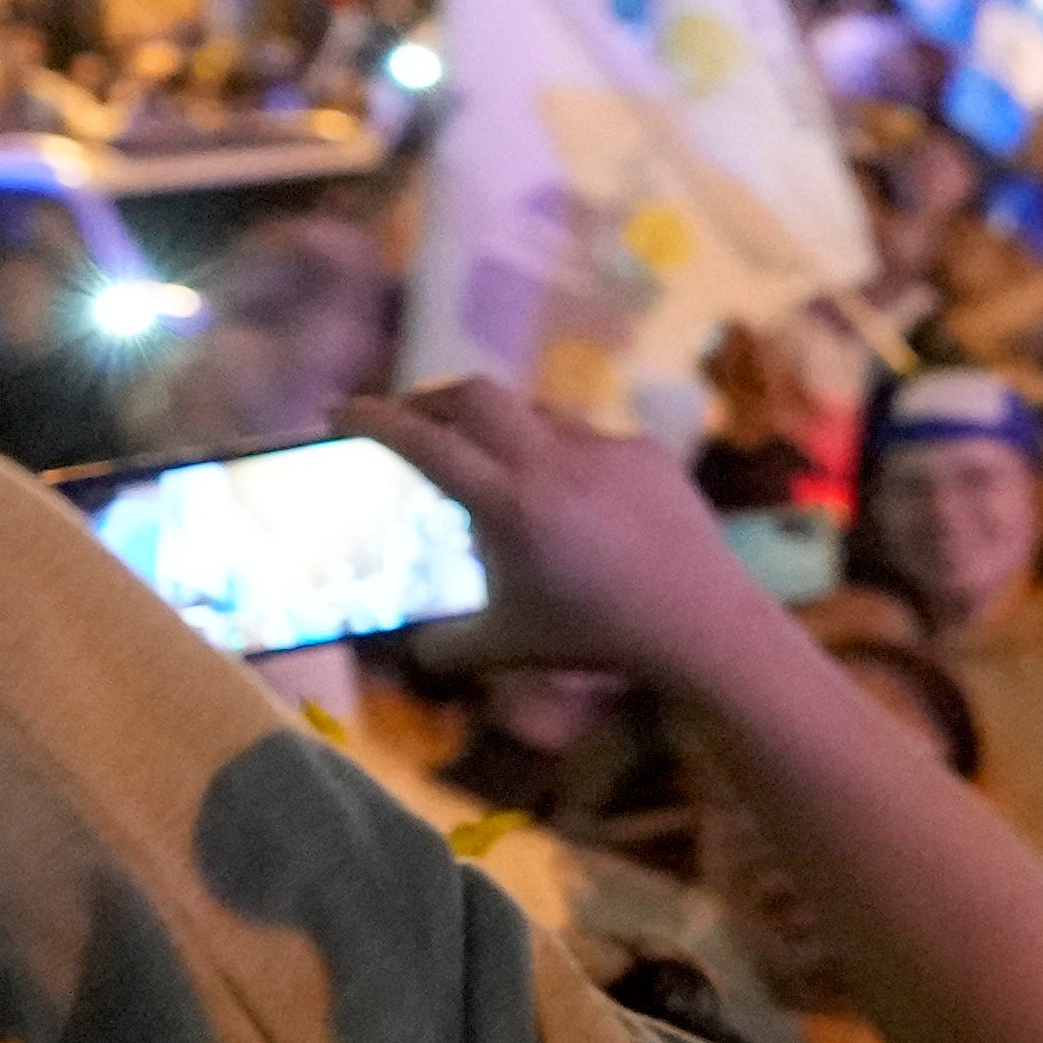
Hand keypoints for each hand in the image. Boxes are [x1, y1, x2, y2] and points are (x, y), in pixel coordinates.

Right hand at [356, 379, 779, 678]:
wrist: (702, 622)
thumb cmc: (596, 638)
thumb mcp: (507, 646)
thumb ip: (447, 644)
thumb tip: (412, 647)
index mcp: (510, 503)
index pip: (426, 443)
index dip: (376, 420)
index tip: (341, 409)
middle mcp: (552, 460)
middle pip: (474, 395)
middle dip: (431, 399)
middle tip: (412, 419)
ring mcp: (605, 448)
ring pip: (534, 410)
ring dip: (500, 424)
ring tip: (489, 456)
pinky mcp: (647, 451)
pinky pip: (589, 438)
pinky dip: (561, 455)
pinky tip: (570, 496)